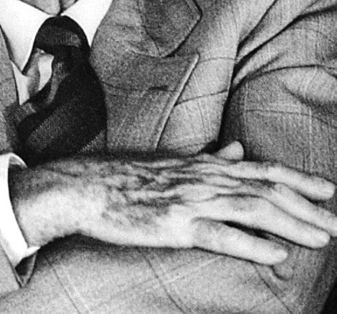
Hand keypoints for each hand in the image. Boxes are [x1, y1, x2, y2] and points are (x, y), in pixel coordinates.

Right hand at [9, 142, 336, 264]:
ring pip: (252, 209)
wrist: (92, 186)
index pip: (263, 170)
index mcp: (206, 165)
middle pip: (266, 190)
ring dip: (291, 224)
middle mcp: (205, 178)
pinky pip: (219, 235)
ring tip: (321, 238)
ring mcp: (192, 201)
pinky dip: (251, 244)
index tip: (329, 190)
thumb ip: (211, 158)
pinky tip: (276, 255)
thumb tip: (239, 150)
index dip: (299, 179)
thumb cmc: (132, 176)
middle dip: (307, 207)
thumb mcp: (176, 162)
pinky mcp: (176, 225)